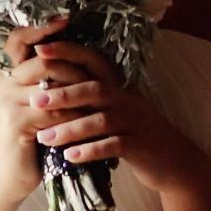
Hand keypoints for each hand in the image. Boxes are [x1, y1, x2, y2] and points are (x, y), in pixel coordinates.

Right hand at [0, 17, 94, 208]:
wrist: (6, 180)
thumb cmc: (25, 142)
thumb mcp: (31, 107)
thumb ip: (42, 83)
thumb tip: (71, 56)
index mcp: (0, 76)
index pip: (18, 42)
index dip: (41, 29)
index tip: (66, 20)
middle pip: (43, 61)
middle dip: (74, 68)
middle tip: (100, 76)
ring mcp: (4, 101)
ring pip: (54, 86)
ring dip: (80, 94)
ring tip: (102, 98)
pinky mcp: (15, 121)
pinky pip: (55, 111)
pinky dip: (76, 116)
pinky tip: (91, 120)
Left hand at [26, 37, 199, 195]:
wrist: (175, 161)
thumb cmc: (135, 134)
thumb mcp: (116, 110)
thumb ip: (90, 100)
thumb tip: (48, 91)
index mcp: (118, 86)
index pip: (91, 60)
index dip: (66, 52)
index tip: (39, 49)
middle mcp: (126, 99)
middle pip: (92, 89)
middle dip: (62, 94)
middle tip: (34, 101)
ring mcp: (134, 122)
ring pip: (99, 120)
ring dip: (70, 129)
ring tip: (44, 138)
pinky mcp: (139, 146)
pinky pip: (113, 146)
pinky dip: (90, 150)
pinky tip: (70, 156)